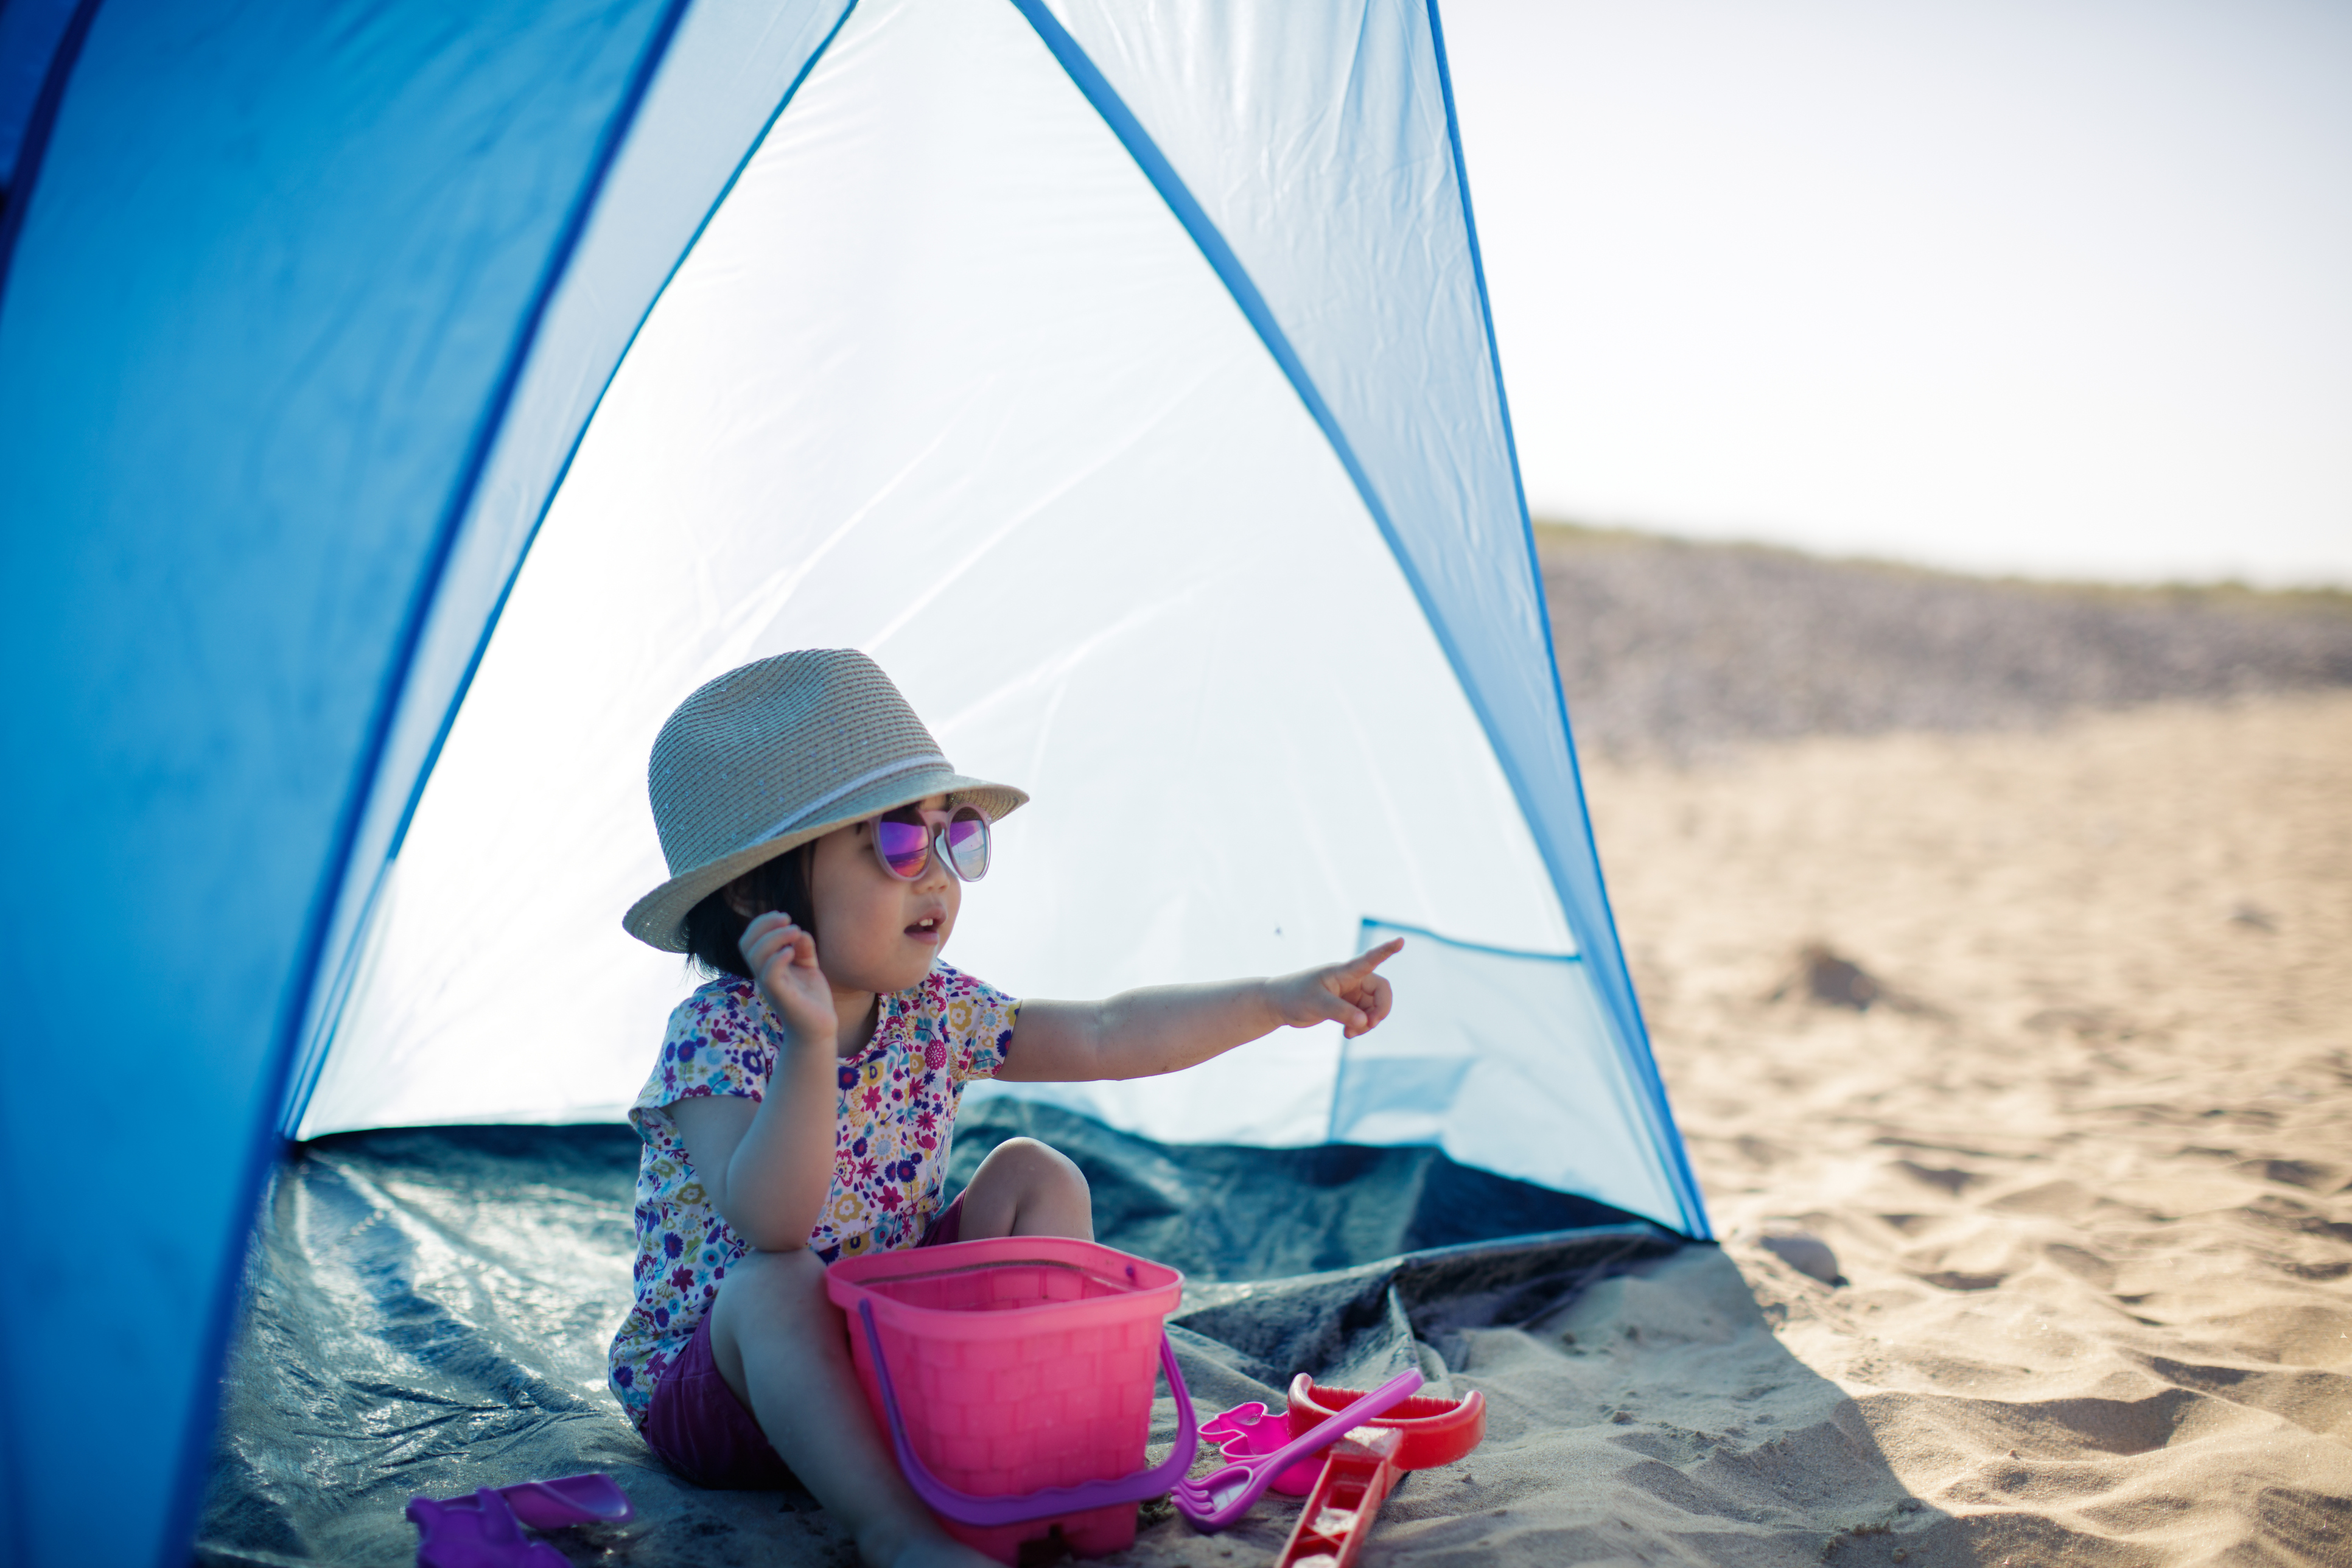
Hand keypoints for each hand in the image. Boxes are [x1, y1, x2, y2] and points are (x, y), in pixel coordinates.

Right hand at [739, 911, 834, 1048]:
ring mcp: (771, 986)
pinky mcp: (782, 996)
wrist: (819, 1028)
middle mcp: (764, 975)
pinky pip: (770, 974)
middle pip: (747, 944)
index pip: (750, 940)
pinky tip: (793, 951)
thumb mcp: (807, 966)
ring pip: (756, 956)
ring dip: (774, 937)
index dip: (761, 923)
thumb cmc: (811, 998)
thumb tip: (799, 932)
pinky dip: (778, 958)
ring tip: (795, 931)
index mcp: (767, 967)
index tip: (783, 916)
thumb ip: (802, 948)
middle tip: (787, 919)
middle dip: (763, 925)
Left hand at [1268, 937, 1402, 1038]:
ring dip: (1368, 1022)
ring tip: (1351, 1033)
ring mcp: (1350, 993)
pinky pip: (1364, 1016)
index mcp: (1343, 971)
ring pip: (1374, 1007)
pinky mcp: (1346, 1006)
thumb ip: (1341, 1012)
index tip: (1401, 940)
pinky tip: (1348, 1033)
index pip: (1369, 959)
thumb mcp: (1316, 1004)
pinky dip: (1361, 1026)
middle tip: (1369, 1025)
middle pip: (1381, 991)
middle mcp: (1351, 980)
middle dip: (1380, 1009)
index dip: (1387, 951)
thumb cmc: (1294, 996)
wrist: (1278, 1005)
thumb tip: (1365, 1021)